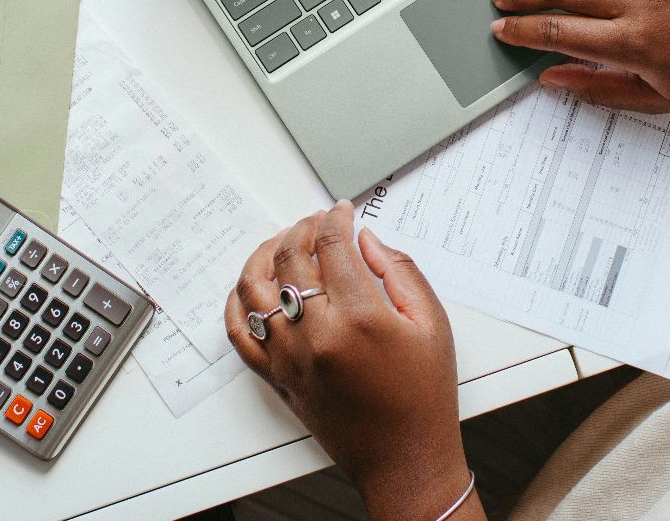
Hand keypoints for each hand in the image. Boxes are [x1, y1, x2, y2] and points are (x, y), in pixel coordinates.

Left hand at [226, 202, 476, 519]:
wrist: (405, 458)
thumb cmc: (424, 396)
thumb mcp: (432, 324)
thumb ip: (399, 271)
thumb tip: (366, 240)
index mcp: (360, 318)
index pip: (332, 246)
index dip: (335, 219)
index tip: (342, 211)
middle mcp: (316, 335)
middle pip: (290, 259)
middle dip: (302, 229)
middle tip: (317, 222)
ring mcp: (289, 357)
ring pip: (254, 289)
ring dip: (264, 255)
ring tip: (281, 244)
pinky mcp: (276, 377)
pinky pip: (239, 333)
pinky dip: (237, 303)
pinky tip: (252, 287)